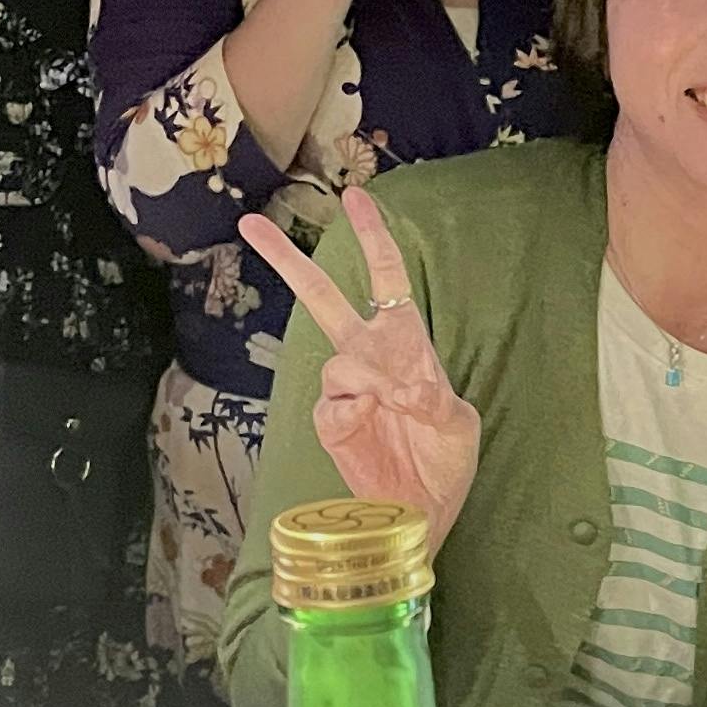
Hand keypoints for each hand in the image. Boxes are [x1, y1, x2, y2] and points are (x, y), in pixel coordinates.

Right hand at [239, 187, 479, 555]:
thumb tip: (404, 389)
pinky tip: (371, 422)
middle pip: (321, 297)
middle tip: (249, 223)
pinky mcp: (329, 421)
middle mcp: (369, 356)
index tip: (355, 198)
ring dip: (368, 377)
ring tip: (397, 406)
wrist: (424, 509)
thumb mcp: (458, 426)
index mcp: (405, 342)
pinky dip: (354, 408)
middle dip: (287, 259)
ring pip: (339, 361)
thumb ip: (436, 401)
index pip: (385, 277)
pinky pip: (331, 402)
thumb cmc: (445, 461)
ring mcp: (345, 388)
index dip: (372, 237)